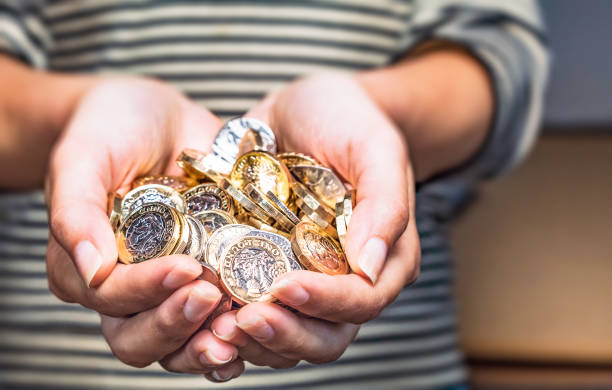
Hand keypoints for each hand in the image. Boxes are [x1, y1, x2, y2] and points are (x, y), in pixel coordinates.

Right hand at [45, 78, 241, 377]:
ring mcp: (169, 289)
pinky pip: (216, 322)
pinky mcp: (209, 279)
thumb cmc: (111, 129)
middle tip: (214, 297)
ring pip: (179, 342)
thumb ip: (75, 209)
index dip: (145, 291)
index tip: (185, 268)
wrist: (157, 116)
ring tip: (242, 325)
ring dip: (210, 342)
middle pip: (141, 337)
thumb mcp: (85, 155)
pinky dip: (237, 331)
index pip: (110, 298)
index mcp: (89, 266)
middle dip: (177, 323)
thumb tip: (89, 267)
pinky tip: (261, 324)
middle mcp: (127, 289)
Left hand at [211, 74, 419, 367]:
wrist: (306, 107)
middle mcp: (346, 279)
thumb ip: (384, 205)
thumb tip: (371, 268)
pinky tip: (202, 313)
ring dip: (253, 339)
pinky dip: (229, 321)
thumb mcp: (374, 147)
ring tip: (214, 326)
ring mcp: (306, 279)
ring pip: (288, 335)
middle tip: (240, 320)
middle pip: (325, 336)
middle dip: (285, 334)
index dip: (327, 303)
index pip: (362, 300)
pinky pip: (254, 310)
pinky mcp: (268, 270)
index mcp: (384, 256)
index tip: (284, 287)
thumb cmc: (348, 119)